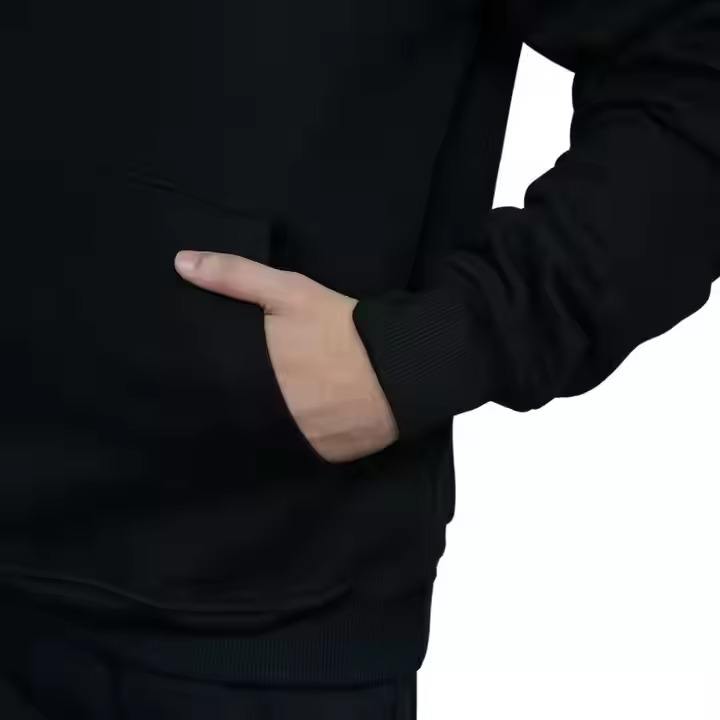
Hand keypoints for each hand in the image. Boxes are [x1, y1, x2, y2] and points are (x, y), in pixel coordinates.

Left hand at [174, 250, 398, 462]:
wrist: (400, 364)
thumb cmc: (339, 327)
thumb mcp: (289, 292)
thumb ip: (235, 276)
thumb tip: (180, 263)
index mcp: (256, 381)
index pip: (217, 397)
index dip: (211, 391)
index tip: (207, 385)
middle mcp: (272, 420)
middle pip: (243, 420)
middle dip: (243, 409)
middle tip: (251, 393)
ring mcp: (300, 444)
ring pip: (273, 439)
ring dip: (271, 428)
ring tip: (280, 409)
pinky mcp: (328, 457)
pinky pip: (305, 452)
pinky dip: (305, 439)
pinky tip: (312, 423)